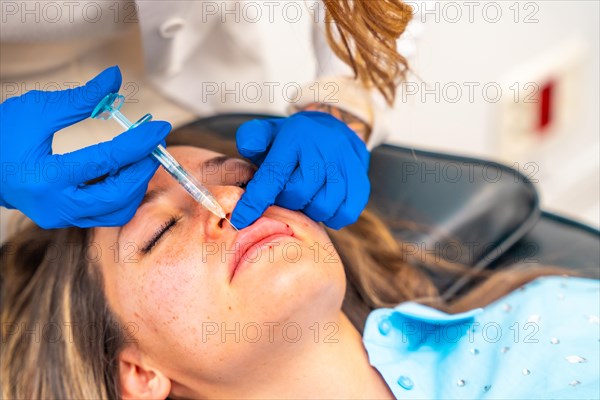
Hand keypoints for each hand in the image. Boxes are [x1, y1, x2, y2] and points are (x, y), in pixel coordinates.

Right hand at [0, 66, 171, 227]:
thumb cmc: (3, 135)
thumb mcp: (39, 109)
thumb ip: (82, 98)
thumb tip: (115, 78)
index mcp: (47, 177)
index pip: (107, 160)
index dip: (139, 143)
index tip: (159, 128)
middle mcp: (56, 206)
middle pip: (119, 195)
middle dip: (143, 169)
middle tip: (154, 146)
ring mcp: (62, 218)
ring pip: (117, 210)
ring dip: (135, 184)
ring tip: (137, 157)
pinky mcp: (66, 220)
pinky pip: (107, 213)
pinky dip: (122, 192)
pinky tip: (121, 170)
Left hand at [231, 111, 369, 229]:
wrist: (336, 129)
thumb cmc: (294, 140)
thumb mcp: (269, 132)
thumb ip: (252, 138)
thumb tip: (249, 147)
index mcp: (296, 137)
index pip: (273, 175)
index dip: (255, 201)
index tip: (240, 220)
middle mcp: (324, 149)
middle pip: (298, 194)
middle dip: (286, 200)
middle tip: (285, 194)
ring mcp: (346, 166)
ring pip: (323, 206)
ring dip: (309, 210)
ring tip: (305, 198)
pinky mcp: (361, 182)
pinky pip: (345, 214)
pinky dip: (332, 216)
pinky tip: (323, 204)